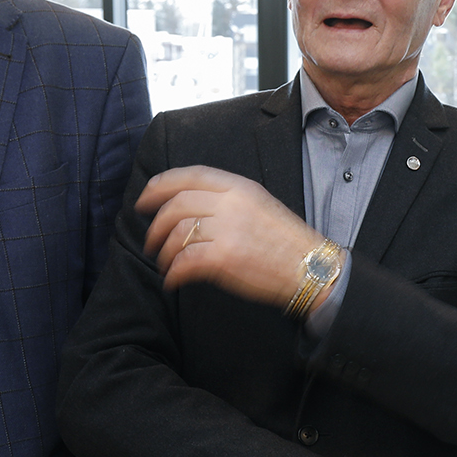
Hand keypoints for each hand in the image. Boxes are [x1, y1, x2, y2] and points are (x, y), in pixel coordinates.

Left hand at [140, 166, 322, 308]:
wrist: (311, 268)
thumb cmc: (286, 242)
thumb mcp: (260, 205)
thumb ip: (227, 200)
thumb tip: (188, 206)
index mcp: (239, 186)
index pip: (189, 176)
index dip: (160, 185)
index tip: (145, 198)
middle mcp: (231, 203)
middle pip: (176, 205)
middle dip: (156, 225)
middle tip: (150, 240)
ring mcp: (227, 230)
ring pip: (177, 234)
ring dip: (164, 252)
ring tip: (165, 263)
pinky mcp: (224, 258)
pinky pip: (184, 261)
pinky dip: (173, 272)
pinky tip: (173, 280)